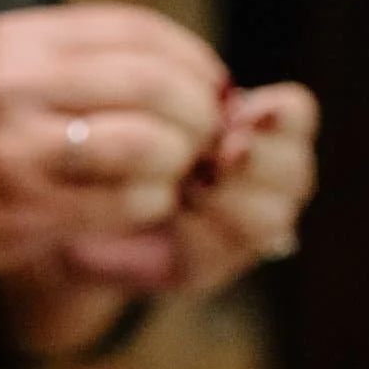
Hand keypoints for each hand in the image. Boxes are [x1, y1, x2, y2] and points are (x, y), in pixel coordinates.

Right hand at [0, 4, 227, 278]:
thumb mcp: (9, 75)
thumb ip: (86, 64)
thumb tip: (196, 75)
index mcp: (17, 40)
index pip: (139, 31)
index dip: (193, 60)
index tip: (210, 88)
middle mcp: (13, 86)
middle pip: (151, 83)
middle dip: (197, 114)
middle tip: (202, 138)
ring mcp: (13, 150)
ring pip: (145, 143)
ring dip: (177, 161)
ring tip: (172, 171)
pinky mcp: (21, 210)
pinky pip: (123, 201)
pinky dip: (149, 203)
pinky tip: (141, 204)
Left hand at [54, 81, 319, 294]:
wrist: (72, 202)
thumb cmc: (116, 143)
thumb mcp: (150, 108)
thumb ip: (191, 99)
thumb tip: (224, 99)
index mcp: (264, 131)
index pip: (296, 114)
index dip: (278, 114)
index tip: (238, 114)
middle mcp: (268, 184)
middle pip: (292, 170)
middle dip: (251, 162)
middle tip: (208, 156)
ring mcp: (243, 233)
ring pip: (268, 217)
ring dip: (221, 195)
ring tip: (182, 181)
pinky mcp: (204, 269)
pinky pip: (217, 252)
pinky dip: (191, 229)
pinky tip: (165, 210)